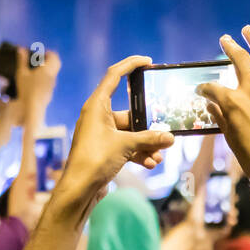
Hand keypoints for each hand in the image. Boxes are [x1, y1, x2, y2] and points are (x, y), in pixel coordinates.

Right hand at [17, 48, 60, 107]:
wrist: (33, 107)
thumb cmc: (26, 89)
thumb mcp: (22, 73)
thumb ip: (22, 60)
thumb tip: (21, 48)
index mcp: (47, 69)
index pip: (54, 57)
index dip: (49, 52)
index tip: (42, 52)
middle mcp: (53, 76)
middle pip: (57, 63)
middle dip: (50, 59)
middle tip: (40, 58)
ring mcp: (52, 84)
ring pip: (54, 72)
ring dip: (48, 68)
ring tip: (36, 68)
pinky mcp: (50, 91)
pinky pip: (51, 80)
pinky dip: (46, 76)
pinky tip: (36, 79)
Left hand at [55, 56, 173, 204]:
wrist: (80, 189)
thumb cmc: (94, 160)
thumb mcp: (126, 145)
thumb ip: (149, 139)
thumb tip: (170, 137)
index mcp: (97, 106)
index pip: (114, 76)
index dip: (131, 65)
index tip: (147, 61)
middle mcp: (98, 116)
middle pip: (130, 113)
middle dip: (149, 125)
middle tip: (165, 129)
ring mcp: (101, 134)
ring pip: (131, 133)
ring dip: (146, 144)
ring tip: (159, 154)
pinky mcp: (105, 149)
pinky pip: (126, 146)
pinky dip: (139, 153)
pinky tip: (151, 163)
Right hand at [196, 26, 249, 188]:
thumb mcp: (229, 137)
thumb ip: (219, 116)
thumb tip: (210, 105)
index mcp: (231, 101)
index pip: (212, 87)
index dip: (204, 88)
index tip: (202, 90)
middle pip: (238, 59)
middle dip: (229, 46)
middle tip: (226, 39)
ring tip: (248, 31)